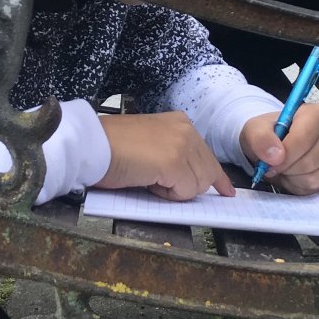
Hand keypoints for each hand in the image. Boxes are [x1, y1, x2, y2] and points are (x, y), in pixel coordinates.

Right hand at [95, 112, 235, 200]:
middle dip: (188, 186)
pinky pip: (184, 192)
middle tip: (157, 181)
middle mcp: (186, 130)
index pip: (207, 155)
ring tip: (149, 177)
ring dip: (175, 190)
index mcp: (180, 123)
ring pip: (198, 184)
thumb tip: (190, 179)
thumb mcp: (151, 143)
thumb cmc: (111, 147)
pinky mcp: (174, 163)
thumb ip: (173, 154)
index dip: (216, 177)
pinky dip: (167, 194)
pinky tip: (148, 181)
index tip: (225, 190)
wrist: (92, 144)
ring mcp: (182, 146)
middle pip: (207, 172)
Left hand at [240, 104, 318, 194]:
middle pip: (310, 161)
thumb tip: (276, 155)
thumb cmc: (268, 135)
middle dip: (287, 167)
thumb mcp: (254, 129)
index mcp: (315, 113)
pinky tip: (293, 174)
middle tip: (275, 164)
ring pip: (315, 176)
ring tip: (285, 167)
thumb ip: (260, 137)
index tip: (270, 162)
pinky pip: (317, 185)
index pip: (304, 138)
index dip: (285, 155)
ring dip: (293, 177)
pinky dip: (300, 184)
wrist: (273, 147)